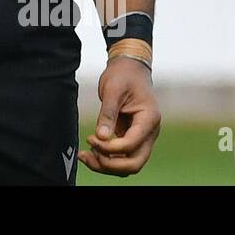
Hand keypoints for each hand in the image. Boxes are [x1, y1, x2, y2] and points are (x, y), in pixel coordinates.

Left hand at [78, 57, 160, 176]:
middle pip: (135, 163)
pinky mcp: (132, 138)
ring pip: (129, 164)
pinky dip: (107, 159)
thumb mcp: (113, 89)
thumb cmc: (123, 75)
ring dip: (107, 166)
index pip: (132, 144)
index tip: (91, 138)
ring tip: (85, 156)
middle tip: (88, 154)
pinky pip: (122, 156)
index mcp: (149, 119)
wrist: (129, 68)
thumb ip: (108, 114)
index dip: (110, 148)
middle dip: (110, 165)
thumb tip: (101, 137)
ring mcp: (142, 137)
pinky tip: (90, 152)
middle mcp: (150, 132)